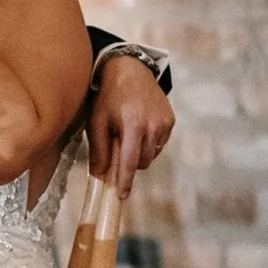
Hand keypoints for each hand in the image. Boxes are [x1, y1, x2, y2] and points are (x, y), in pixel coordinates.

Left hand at [88, 55, 173, 197]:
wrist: (129, 70)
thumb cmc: (108, 97)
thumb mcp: (97, 121)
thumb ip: (99, 150)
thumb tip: (100, 175)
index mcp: (133, 125)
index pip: (130, 162)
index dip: (125, 181)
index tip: (121, 196)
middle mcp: (153, 125)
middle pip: (142, 162)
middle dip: (129, 163)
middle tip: (117, 149)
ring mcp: (164, 123)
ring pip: (152, 154)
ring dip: (139, 153)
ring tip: (127, 135)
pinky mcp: (170, 120)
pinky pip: (159, 143)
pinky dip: (148, 143)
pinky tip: (139, 129)